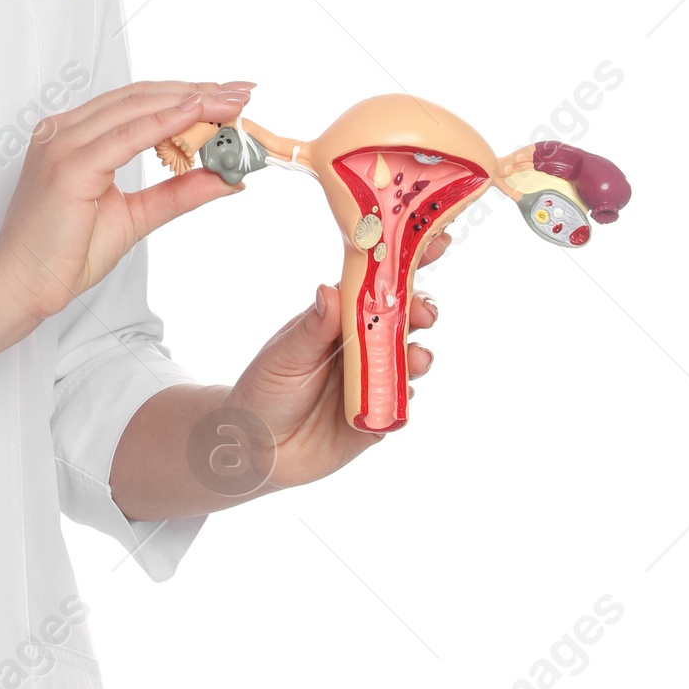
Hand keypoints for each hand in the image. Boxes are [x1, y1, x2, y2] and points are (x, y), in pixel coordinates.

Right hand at [0, 80, 253, 326]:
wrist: (22, 286)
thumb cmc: (64, 253)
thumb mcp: (136, 216)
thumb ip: (178, 193)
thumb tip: (226, 178)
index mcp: (75, 136)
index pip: (139, 103)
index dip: (188, 94)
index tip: (230, 97)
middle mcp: (65, 131)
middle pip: (142, 97)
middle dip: (198, 92)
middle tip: (242, 94)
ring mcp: (62, 144)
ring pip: (136, 108)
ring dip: (189, 102)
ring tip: (231, 105)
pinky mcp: (67, 166)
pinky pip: (124, 136)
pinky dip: (163, 122)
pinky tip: (195, 115)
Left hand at [226, 230, 447, 495]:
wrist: (255, 449)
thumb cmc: (263, 390)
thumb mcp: (283, 357)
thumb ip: (311, 329)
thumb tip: (329, 290)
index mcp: (339, 317)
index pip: (376, 281)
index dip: (405, 260)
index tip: (433, 240)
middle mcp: (362, 343)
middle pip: (403, 318)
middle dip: (421, 308)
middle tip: (424, 312)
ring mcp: (373, 378)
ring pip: (408, 359)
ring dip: (418, 354)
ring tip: (416, 359)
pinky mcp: (378, 415)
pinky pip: (400, 403)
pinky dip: (404, 396)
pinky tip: (400, 395)